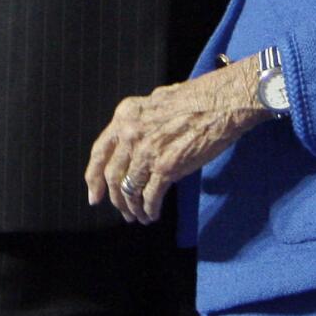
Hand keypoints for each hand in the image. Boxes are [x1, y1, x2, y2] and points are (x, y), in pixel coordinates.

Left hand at [83, 59, 269, 223]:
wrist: (221, 104)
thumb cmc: (197, 99)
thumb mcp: (157, 100)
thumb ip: (141, 120)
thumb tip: (136, 139)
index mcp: (125, 115)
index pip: (100, 152)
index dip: (94, 177)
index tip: (94, 195)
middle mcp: (130, 134)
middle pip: (112, 176)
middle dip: (115, 199)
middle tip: (123, 212)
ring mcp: (147, 152)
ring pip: (129, 189)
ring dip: (133, 208)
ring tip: (139, 216)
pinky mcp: (166, 168)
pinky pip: (150, 196)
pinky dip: (149, 209)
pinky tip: (153, 214)